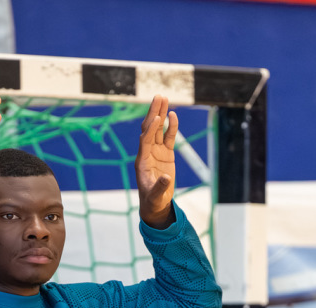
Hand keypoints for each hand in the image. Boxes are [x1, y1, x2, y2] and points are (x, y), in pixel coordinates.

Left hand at [135, 95, 177, 228]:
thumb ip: (160, 186)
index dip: (150, 129)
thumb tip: (166, 178)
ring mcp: (157, 152)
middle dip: (153, 112)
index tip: (157, 117)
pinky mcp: (166, 153)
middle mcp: (147, 153)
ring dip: (161, 113)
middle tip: (158, 96)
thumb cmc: (153, 200)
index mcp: (142, 161)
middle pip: (149, 129)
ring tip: (164, 98)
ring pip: (158, 129)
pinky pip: (168, 137)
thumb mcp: (156, 195)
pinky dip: (171, 126)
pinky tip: (173, 114)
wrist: (155, 203)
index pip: (145, 141)